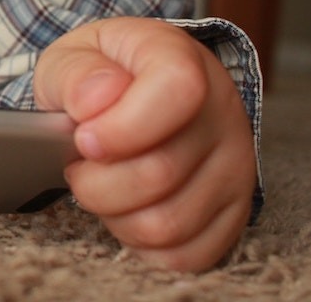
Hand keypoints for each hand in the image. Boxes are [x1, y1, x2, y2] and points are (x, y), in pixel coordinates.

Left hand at [33, 17, 255, 271]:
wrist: (138, 89)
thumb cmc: (102, 74)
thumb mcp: (73, 56)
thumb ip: (75, 74)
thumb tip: (93, 103)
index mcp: (182, 59)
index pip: (176, 91)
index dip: (122, 127)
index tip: (84, 139)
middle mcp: (222, 112)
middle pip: (160, 173)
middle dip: (96, 182)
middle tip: (78, 166)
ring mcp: (237, 165)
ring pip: (169, 223)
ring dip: (114, 214)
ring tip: (99, 186)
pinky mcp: (235, 212)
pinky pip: (185, 254)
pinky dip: (140, 243)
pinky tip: (125, 210)